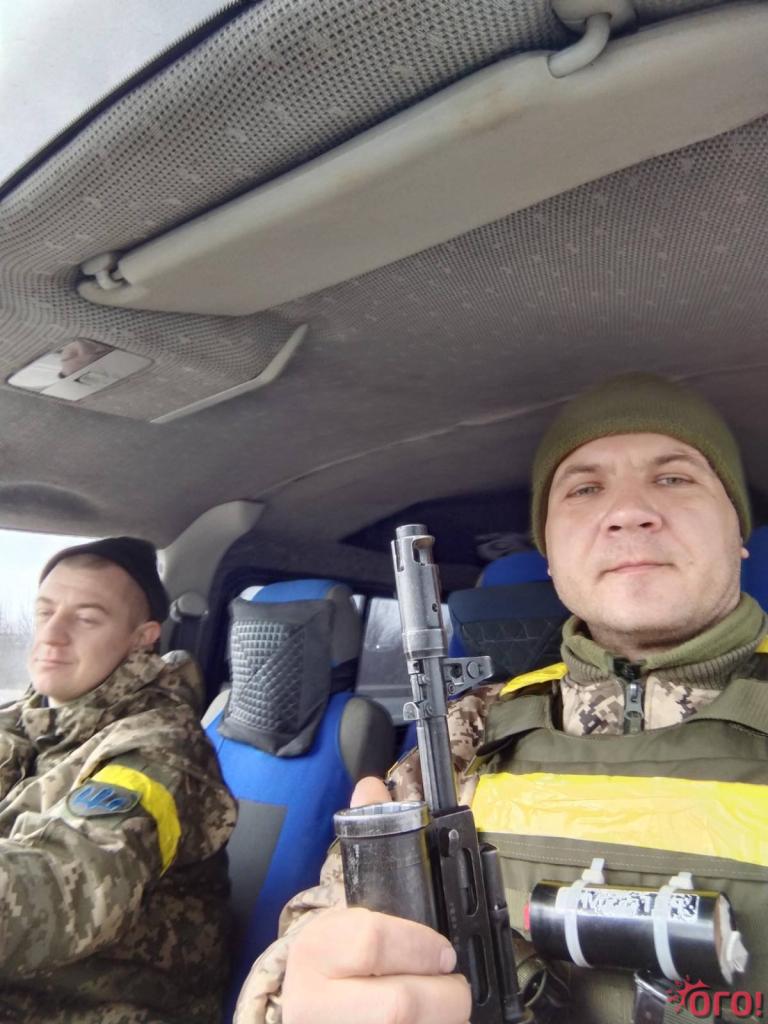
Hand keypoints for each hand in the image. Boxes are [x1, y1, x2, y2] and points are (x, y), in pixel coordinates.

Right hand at [282, 776, 470, 1023]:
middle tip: (455, 987)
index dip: (421, 945)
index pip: (374, 940)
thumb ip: (366, 850)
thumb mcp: (345, 910)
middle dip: (444, 997)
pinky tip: (432, 1023)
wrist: (308, 1017)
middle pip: (399, 1004)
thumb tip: (371, 784)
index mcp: (316, 947)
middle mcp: (313, 999)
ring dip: (444, 1021)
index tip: (445, 951)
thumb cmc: (333, 963)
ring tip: (446, 1009)